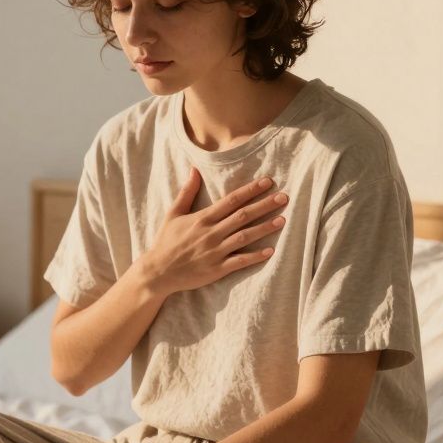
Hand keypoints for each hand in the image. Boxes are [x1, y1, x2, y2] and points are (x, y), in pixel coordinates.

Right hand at [141, 167, 287, 296]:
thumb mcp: (173, 214)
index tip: (267, 182)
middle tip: (284, 197)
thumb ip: (186, 192)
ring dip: (264, 228)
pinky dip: (255, 256)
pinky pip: (239, 261)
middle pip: (242, 216)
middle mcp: (211, 233)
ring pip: (244, 237)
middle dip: (264, 205)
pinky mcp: (217, 269)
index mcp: (202, 218)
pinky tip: (270, 251)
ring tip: (282, 220)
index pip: (231, 200)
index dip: (250, 190)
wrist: (158, 272)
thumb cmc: (166, 242)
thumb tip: (195, 170)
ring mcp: (215, 251)